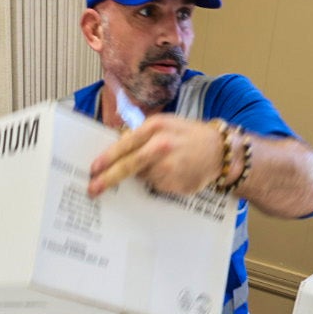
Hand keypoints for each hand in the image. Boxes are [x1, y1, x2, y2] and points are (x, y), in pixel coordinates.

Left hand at [87, 114, 224, 197]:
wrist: (219, 150)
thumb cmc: (188, 136)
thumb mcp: (165, 125)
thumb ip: (141, 136)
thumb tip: (116, 150)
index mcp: (155, 127)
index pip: (125, 145)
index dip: (107, 158)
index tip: (94, 169)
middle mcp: (161, 145)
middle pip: (128, 166)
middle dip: (108, 178)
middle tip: (93, 188)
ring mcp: (168, 166)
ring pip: (142, 177)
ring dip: (143, 176)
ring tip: (164, 166)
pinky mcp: (174, 182)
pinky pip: (156, 185)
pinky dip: (158, 182)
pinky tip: (173, 173)